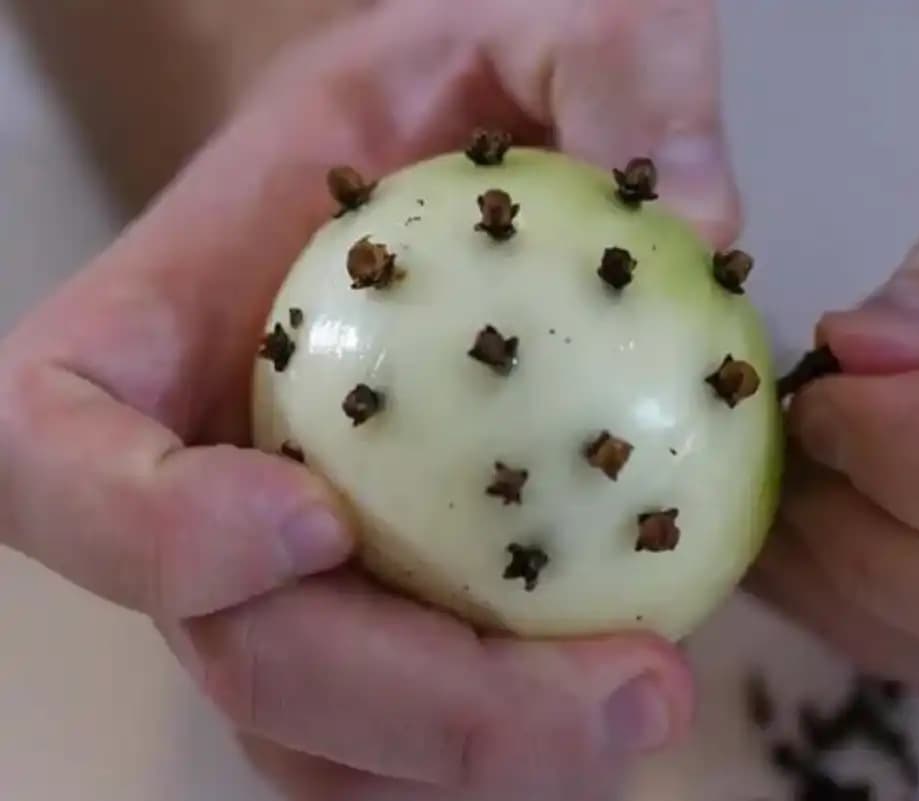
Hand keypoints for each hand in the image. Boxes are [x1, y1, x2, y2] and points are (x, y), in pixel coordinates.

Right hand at [0, 2, 738, 797]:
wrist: (452, 157)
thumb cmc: (457, 85)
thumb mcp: (537, 19)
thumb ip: (613, 68)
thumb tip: (703, 215)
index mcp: (161, 334)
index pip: (57, 447)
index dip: (146, 523)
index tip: (310, 522)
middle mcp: (200, 479)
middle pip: (232, 650)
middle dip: (412, 705)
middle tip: (627, 694)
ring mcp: (280, 573)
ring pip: (319, 731)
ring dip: (470, 764)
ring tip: (649, 706)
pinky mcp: (376, 612)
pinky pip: (406, 734)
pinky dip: (501, 753)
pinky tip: (628, 691)